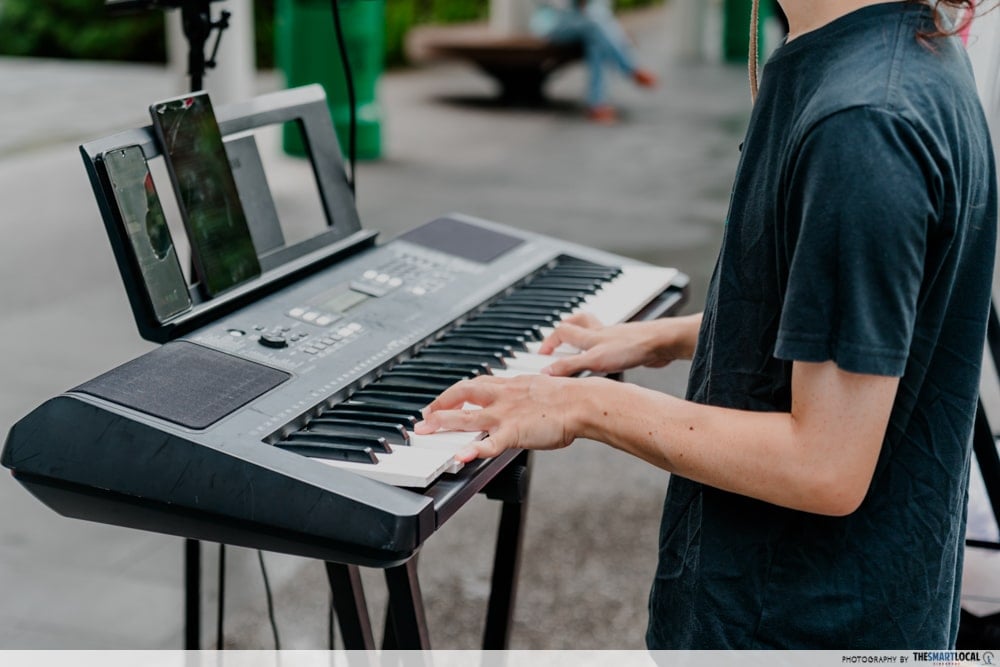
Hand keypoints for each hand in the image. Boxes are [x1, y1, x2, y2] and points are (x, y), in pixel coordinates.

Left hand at [414, 374, 585, 461]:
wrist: (583, 402)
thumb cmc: (569, 398)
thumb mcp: (538, 388)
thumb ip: (523, 394)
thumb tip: (519, 400)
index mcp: (509, 385)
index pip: (474, 385)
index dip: (454, 393)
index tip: (443, 400)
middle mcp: (502, 396)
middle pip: (462, 395)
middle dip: (440, 405)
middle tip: (425, 416)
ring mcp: (505, 414)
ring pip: (467, 417)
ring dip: (443, 422)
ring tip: (425, 430)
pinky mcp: (514, 432)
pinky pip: (489, 443)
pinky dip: (473, 449)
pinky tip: (460, 456)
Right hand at [538, 313, 689, 376]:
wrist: (662, 343)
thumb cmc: (632, 347)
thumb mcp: (595, 360)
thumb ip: (570, 366)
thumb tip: (547, 372)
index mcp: (590, 335)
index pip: (562, 331)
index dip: (549, 341)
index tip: (542, 354)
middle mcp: (601, 333)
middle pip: (578, 321)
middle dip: (566, 326)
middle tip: (558, 335)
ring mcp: (616, 338)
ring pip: (595, 330)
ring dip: (585, 335)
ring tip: (579, 346)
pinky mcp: (629, 345)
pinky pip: (612, 344)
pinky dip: (605, 349)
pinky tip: (607, 361)